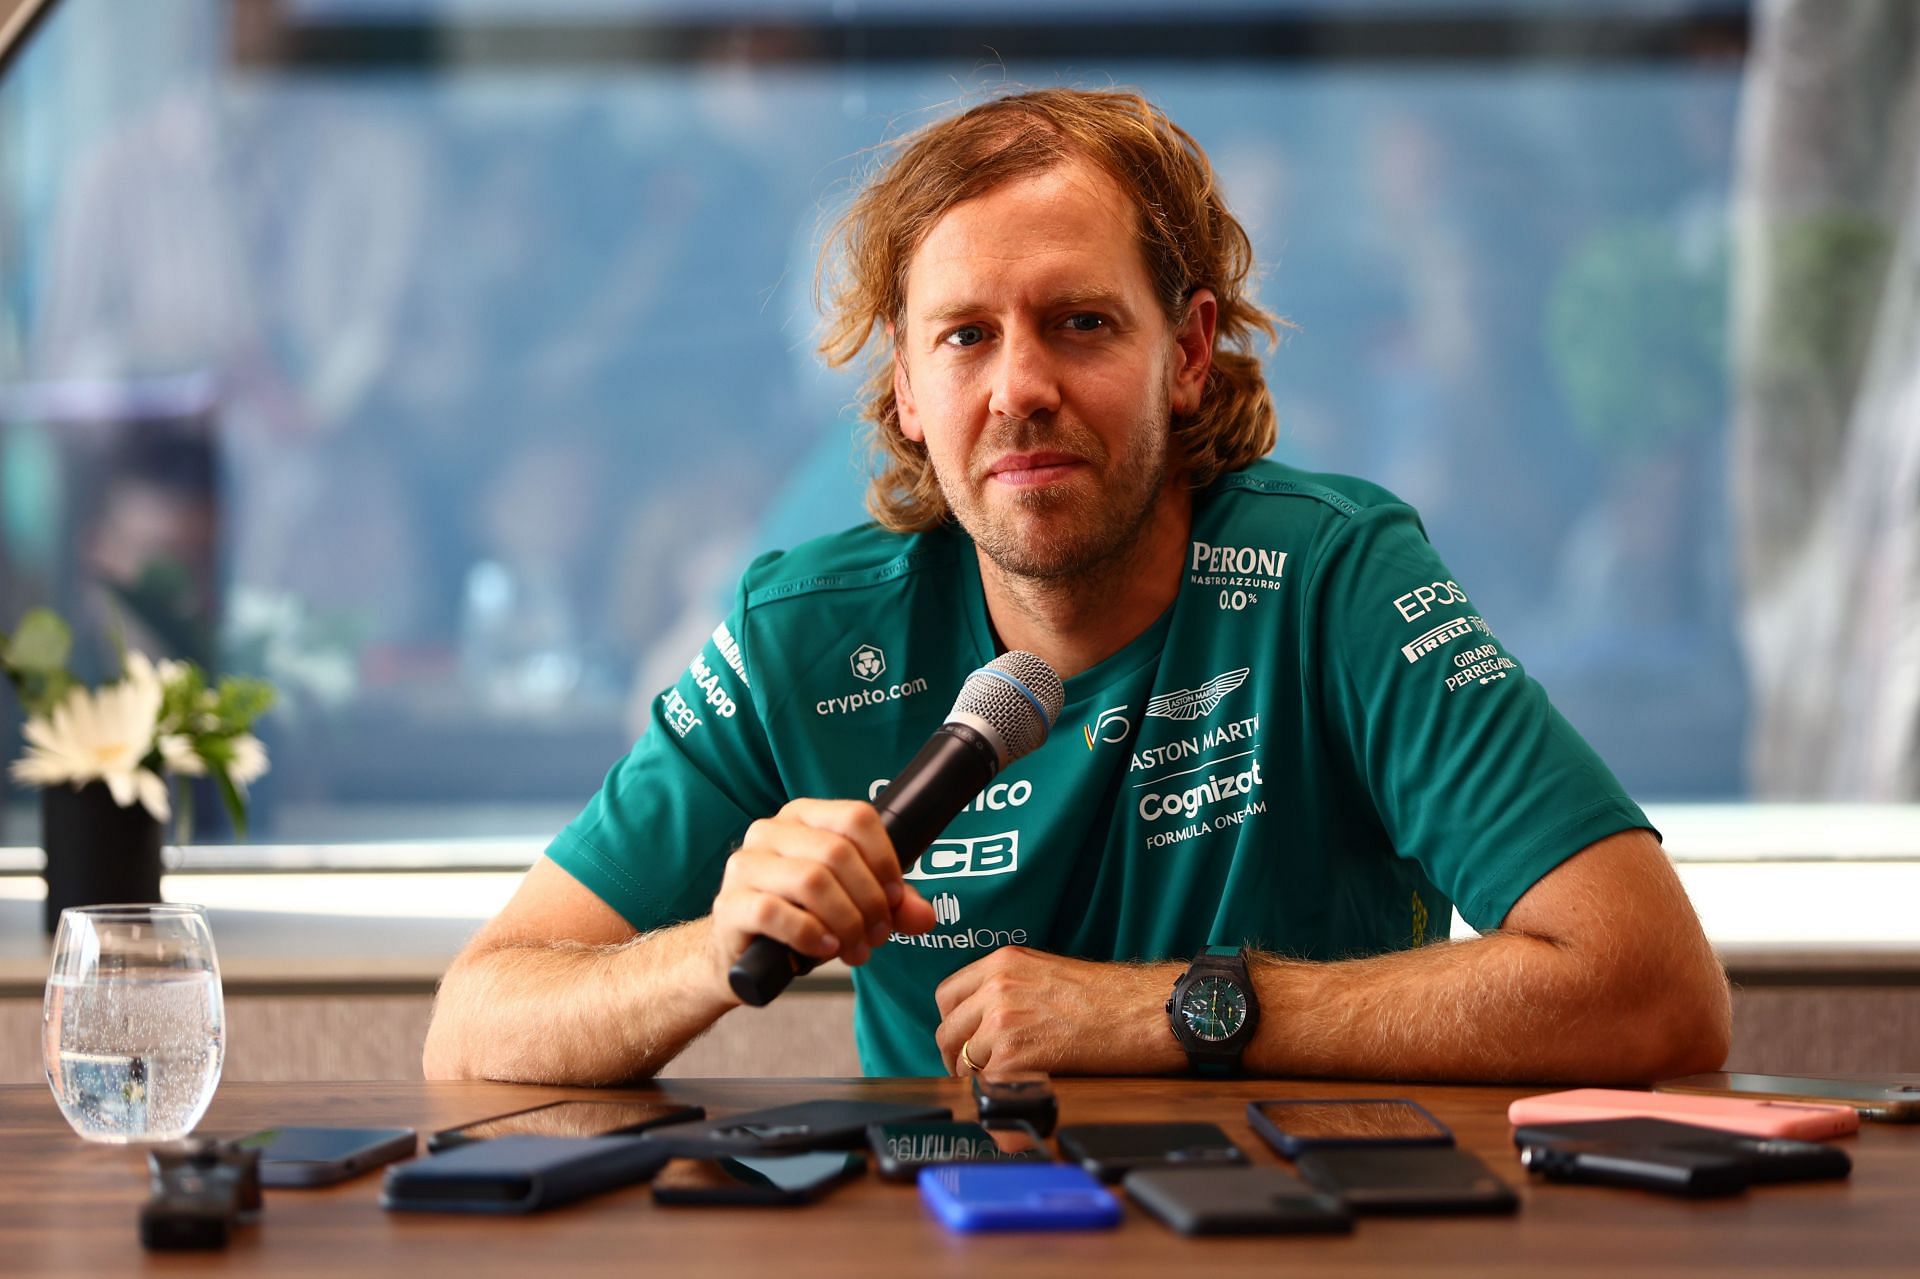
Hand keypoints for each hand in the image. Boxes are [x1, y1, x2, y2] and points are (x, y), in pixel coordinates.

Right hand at [709, 799, 936, 1000]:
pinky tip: (823, 949)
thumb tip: (925, 917)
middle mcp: (769, 832)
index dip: (885, 859)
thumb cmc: (800, 919)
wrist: (744, 957)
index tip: (895, 897)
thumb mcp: (852, 905)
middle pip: (837, 852)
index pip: (856, 817)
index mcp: (803, 817)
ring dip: (845, 921)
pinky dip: (810, 934)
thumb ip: (891, 906)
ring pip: (810, 880)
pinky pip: (774, 912)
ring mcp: (744, 866)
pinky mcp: (729, 904)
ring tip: (856, 948)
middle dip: (868, 900)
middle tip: (877, 934)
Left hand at [932, 946, 1185, 1075]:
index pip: (948, 995)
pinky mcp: (1013, 1055)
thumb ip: (1009, 988)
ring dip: (977, 1076)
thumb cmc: (1109, 996)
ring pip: (962, 1059)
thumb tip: (986, 1020)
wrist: (1141, 1011)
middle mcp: (996, 987)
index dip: (955, 1023)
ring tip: (1003, 1083)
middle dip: (958, 1054)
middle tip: (975, 1070)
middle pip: (948, 1029)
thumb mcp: (1046, 972)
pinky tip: (1018, 1090)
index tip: (965, 1039)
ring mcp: (1001, 1021)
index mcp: (1003, 962)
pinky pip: (984, 1083)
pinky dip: (996, 1092)